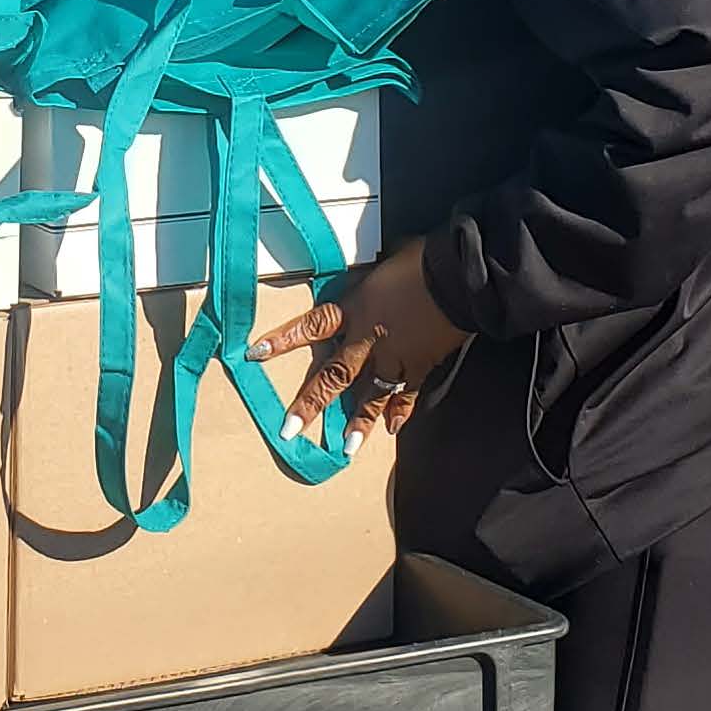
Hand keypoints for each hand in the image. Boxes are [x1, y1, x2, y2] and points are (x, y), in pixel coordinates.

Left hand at [251, 247, 468, 441]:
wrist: (456, 278)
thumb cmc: (420, 261)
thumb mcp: (384, 264)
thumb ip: (372, 280)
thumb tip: (373, 275)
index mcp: (354, 309)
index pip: (310, 327)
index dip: (283, 340)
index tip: (254, 354)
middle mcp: (367, 339)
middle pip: (332, 376)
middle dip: (310, 403)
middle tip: (289, 431)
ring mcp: (393, 357)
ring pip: (369, 395)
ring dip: (357, 423)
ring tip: (344, 449)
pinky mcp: (419, 366)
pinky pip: (406, 394)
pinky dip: (400, 411)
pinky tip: (391, 429)